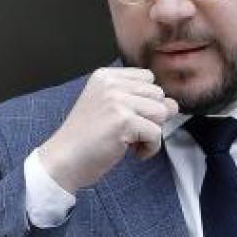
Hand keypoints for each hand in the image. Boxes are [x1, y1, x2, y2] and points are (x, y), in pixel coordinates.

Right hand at [38, 67, 178, 191]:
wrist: (63, 160)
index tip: (127, 117)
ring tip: (129, 141)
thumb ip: (142, 101)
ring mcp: (117, 100)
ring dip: (151, 133)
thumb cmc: (87, 139)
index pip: (148, 78)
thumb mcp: (113, 109)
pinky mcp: (123, 121)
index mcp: (106, 76)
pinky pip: (156, 133)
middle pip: (158, 95)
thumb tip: (174, 105)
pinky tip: (129, 151)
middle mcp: (111, 83)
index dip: (145, 101)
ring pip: (161, 113)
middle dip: (150, 118)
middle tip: (128, 132)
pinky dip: (149, 148)